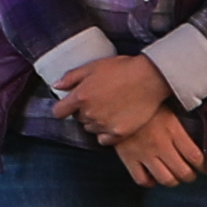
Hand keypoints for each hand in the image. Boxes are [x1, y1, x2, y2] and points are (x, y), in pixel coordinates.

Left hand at [64, 53, 181, 145]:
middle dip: (83, 111)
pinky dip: (106, 133)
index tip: (70, 105)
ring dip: (95, 121)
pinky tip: (114, 120)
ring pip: (90, 128)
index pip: (58, 112)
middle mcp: (89, 113)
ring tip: (109, 107)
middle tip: (99, 99)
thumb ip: (71, 77)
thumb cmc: (122, 68)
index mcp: (80, 96)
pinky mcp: (118, 133)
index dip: (63, 108)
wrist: (150, 78)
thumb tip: (56, 86)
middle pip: (77, 119)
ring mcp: (104, 125)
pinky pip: (103, 140)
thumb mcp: (93, 66)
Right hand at [112, 112, 206, 190]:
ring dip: (173, 181)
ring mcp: (144, 153)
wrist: (115, 101)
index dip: (204, 166)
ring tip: (173, 177)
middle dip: (190, 176)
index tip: (204, 167)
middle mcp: (161, 144)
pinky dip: (150, 182)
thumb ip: (181, 125)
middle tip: (190, 174)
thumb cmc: (144, 103)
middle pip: (183, 172)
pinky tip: (152, 175)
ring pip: (165, 179)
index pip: (195, 157)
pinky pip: (142, 180)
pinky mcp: (128, 158)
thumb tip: (198, 136)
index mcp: (173, 130)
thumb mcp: (168, 108)